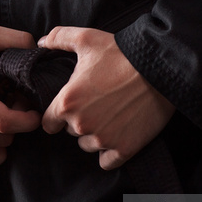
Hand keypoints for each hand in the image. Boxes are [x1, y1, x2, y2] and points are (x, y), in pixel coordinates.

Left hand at [38, 26, 174, 168]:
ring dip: (95, 135)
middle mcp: (81, 125)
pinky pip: (107, 162)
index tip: (70, 107)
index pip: (48, 123)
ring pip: (88, 146)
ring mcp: (103, 139)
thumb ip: (58, 38)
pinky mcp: (124, 149)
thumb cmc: (122, 53)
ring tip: (111, 115)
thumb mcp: (87, 39)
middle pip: (70, 133)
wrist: (162, 69)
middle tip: (97, 104)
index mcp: (67, 103)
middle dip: (79, 121)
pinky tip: (118, 134)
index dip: (57, 115)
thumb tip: (40, 43)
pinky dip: (111, 152)